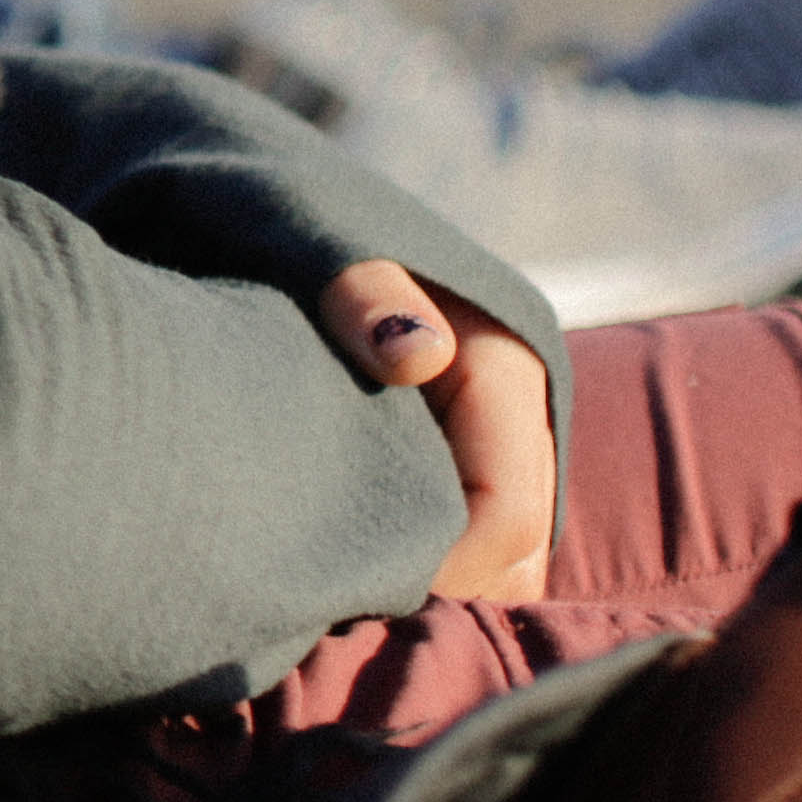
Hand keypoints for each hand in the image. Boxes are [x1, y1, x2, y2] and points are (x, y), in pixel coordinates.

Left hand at [322, 261, 556, 605]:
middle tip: (352, 594)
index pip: (509, 514)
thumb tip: (416, 351)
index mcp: (506, 367)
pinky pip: (472, 530)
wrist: (280, 208)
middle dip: (450, 583)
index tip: (365, 583)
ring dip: (442, 574)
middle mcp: (521, 410)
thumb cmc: (295, 227)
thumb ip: (362, 292)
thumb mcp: (320, 243)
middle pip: (517, 549)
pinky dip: (431, 555)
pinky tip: (360, 557)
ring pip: (503, 550)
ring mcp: (499, 435)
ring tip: (351, 577)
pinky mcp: (466, 451)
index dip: (448, 565)